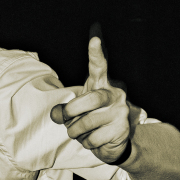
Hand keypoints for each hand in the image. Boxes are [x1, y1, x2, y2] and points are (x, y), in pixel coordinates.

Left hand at [50, 33, 138, 163]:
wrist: (113, 142)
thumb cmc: (91, 120)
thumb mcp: (74, 112)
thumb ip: (62, 111)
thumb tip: (57, 114)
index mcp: (102, 83)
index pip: (98, 65)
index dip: (96, 52)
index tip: (95, 36)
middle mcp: (115, 93)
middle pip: (88, 100)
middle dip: (71, 112)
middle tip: (66, 119)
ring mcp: (120, 111)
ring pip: (86, 123)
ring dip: (76, 132)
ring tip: (81, 132)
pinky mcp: (122, 129)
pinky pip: (93, 139)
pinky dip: (87, 143)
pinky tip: (95, 140)